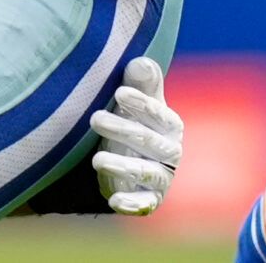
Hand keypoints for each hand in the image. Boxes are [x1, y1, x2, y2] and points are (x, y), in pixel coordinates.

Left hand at [89, 58, 181, 215]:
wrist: (131, 156)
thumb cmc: (133, 119)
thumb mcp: (134, 100)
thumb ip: (141, 81)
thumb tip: (141, 62)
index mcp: (170, 124)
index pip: (159, 113)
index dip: (141, 103)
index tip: (120, 92)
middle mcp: (171, 151)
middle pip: (149, 141)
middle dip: (122, 130)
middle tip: (94, 118)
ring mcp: (162, 176)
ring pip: (146, 172)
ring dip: (123, 166)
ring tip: (96, 159)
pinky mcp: (150, 198)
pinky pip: (144, 203)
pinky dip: (131, 203)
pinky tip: (115, 201)